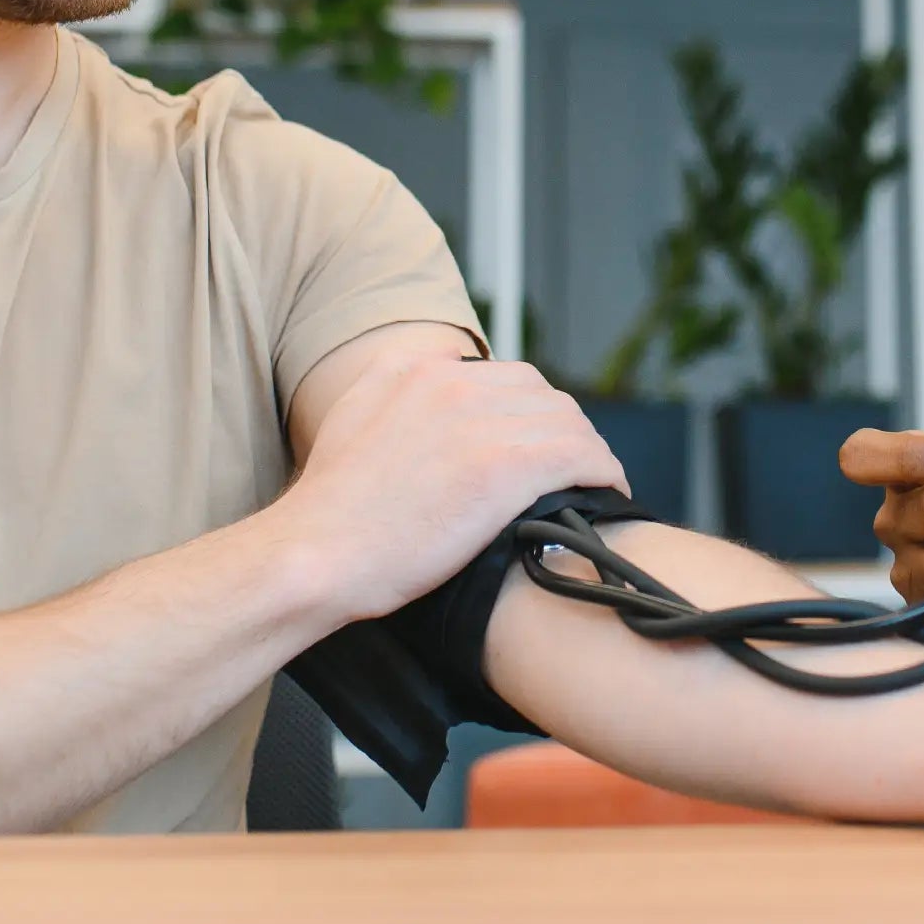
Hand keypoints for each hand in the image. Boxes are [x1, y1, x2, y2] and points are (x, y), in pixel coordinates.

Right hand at [283, 343, 625, 621]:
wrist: (316, 553)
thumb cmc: (331, 510)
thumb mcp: (351, 417)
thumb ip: (392, 390)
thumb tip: (430, 382)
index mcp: (417, 370)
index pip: (505, 377)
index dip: (529, 414)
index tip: (536, 445)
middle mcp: (453, 383)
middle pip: (542, 395)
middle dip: (563, 430)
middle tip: (573, 469)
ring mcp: (480, 422)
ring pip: (568, 422)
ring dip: (588, 452)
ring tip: (595, 483)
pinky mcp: (503, 467)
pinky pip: (579, 456)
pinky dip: (602, 471)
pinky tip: (607, 492)